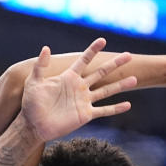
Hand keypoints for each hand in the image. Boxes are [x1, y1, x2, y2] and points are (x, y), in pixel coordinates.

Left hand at [19, 38, 136, 141]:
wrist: (34, 124)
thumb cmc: (31, 103)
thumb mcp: (33, 82)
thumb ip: (40, 66)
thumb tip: (45, 48)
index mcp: (69, 78)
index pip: (84, 61)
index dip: (93, 51)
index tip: (103, 40)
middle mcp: (79, 87)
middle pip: (101, 73)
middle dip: (114, 64)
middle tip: (129, 55)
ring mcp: (84, 101)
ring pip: (106, 91)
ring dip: (120, 85)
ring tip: (135, 79)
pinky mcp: (86, 115)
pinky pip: (104, 111)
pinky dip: (116, 108)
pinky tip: (128, 104)